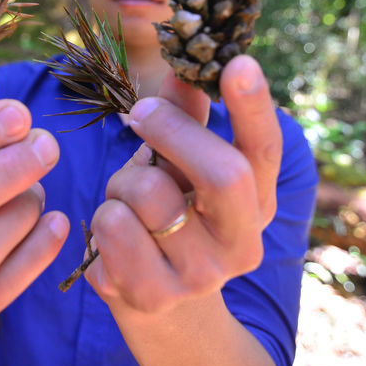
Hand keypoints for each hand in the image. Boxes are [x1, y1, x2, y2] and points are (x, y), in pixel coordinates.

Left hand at [86, 55, 281, 312]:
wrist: (158, 303)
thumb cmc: (171, 214)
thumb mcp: (184, 167)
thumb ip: (186, 119)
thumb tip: (183, 70)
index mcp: (257, 204)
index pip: (264, 152)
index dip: (254, 107)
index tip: (239, 61)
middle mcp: (240, 245)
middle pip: (221, 173)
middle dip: (172, 130)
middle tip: (141, 110)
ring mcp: (199, 276)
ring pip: (149, 194)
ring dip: (123, 182)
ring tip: (127, 199)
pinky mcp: (152, 295)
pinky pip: (112, 227)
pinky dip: (102, 217)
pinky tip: (114, 235)